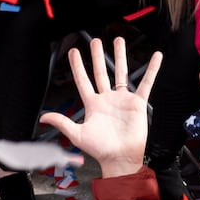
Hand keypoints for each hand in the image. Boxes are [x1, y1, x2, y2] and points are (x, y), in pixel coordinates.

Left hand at [39, 37, 160, 177]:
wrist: (120, 159)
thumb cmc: (100, 150)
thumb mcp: (77, 135)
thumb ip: (62, 123)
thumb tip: (44, 117)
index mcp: (92, 104)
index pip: (83, 80)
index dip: (77, 66)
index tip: (74, 52)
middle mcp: (107, 99)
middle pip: (101, 72)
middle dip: (97, 56)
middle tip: (95, 41)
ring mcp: (122, 100)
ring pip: (121, 73)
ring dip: (120, 56)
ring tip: (118, 40)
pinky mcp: (138, 103)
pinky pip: (146, 83)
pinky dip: (152, 70)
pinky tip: (156, 57)